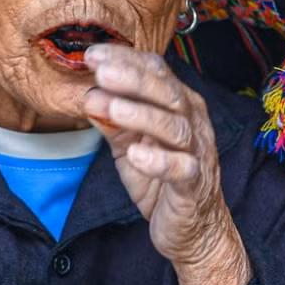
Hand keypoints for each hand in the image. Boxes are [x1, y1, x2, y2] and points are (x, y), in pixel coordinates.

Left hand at [80, 43, 236, 268]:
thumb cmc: (162, 181)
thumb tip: (88, 97)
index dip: (126, 61)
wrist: (193, 229)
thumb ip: (113, 122)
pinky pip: (182, 169)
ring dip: (142, 115)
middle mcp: (192, 123)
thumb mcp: (130, 146)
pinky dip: (160, 161)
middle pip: (168, 93)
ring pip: (175, 127)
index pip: (157, 72)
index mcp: (179, 106)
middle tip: (101, 72)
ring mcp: (197, 153)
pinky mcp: (194, 185)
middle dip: (133, 80)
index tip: (92, 55)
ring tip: (111, 108)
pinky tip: (136, 154)